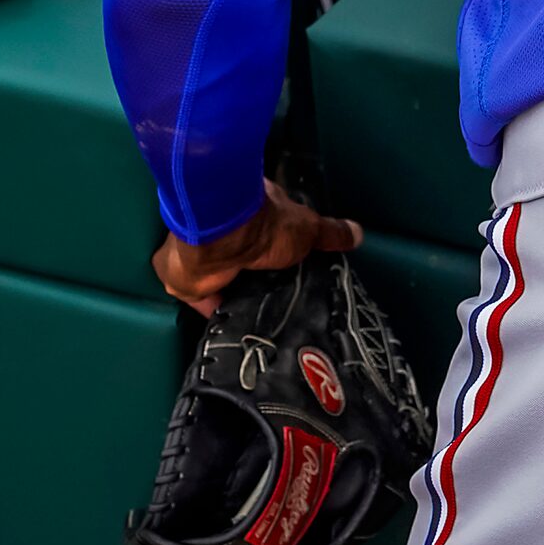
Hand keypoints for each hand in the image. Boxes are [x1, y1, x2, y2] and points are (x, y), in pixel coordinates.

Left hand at [153, 181, 361, 315]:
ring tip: (253, 322)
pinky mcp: (185, 282)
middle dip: (253, 278)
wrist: (219, 233)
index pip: (262, 234)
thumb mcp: (307, 229)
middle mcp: (222, 234)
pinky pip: (200, 303)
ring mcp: (201, 259)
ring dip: (231, 295)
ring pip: (218, 282)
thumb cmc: (263, 222)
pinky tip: (228, 330)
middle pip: (240, 262)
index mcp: (249, 214)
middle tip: (273, 302)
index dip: (273, 251)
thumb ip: (329, 233)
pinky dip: (213, 315)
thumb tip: (358, 234)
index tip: (286, 270)